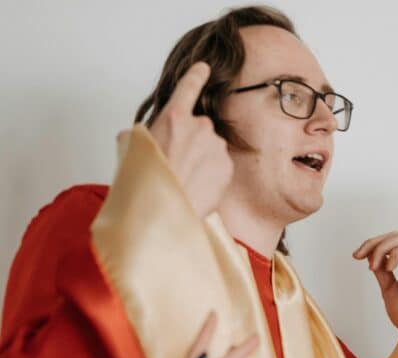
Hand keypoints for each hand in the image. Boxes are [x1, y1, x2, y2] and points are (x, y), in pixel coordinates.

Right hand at [146, 61, 232, 218]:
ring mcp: (216, 147)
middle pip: (198, 128)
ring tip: (184, 177)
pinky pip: (219, 165)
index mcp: (174, 117)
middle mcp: (200, 127)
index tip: (203, 68)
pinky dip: (210, 174)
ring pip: (210, 148)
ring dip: (201, 159)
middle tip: (175, 162)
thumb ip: (143, 133)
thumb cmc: (144, 179)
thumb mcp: (130, 146)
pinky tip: (196, 185)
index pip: (188, 88)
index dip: (196, 77)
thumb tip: (144, 136)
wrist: (164, 209)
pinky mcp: (227, 167)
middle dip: (189, 142)